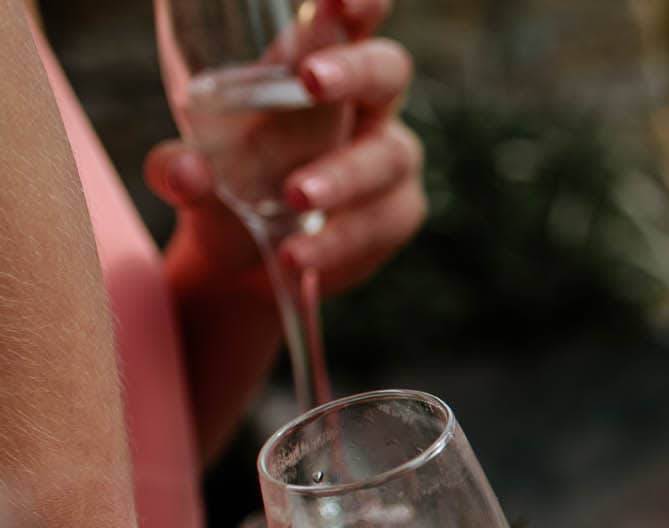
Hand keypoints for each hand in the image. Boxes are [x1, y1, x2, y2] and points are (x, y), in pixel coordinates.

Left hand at [148, 0, 423, 296]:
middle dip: (352, 70)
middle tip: (309, 81)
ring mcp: (389, 160)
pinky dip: (337, 240)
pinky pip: (379, 221)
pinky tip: (300, 256)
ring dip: (341, 175)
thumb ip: (178, 168)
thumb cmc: (226, 188)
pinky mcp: (396, 214)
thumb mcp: (192, 174)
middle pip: (387, 70)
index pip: (351, 20)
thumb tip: (186, 169)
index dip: (359, 2)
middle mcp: (367, 106)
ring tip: (295, 197)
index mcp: (319, 69)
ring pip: (387, 156)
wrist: (241, 266)